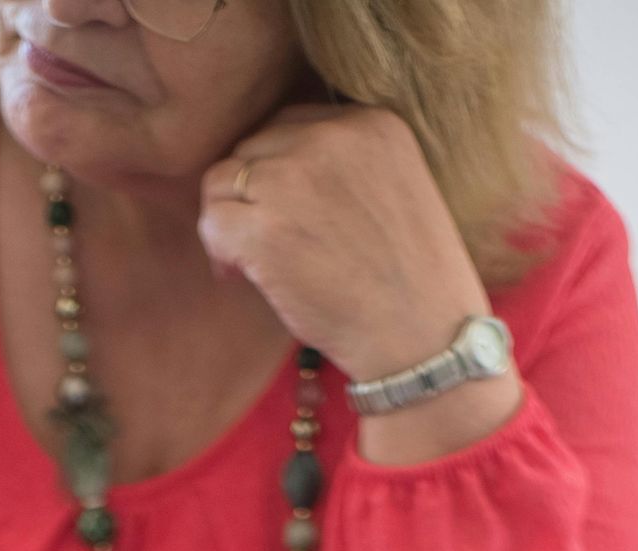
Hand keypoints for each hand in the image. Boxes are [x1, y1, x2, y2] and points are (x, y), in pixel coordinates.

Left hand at [198, 108, 518, 456]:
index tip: (288, 214)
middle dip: (253, 195)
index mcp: (371, 123)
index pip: (293, 126)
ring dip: (229, 220)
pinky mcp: (265, 229)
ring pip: (223, 180)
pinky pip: (212, 221)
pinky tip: (239, 276)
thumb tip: (279, 173)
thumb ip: (350, 167)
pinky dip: (218, 250)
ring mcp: (293, 180)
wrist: (425, 340)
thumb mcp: (398, 192)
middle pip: (254, 149)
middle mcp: (330, 138)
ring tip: (248, 261)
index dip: (281, 171)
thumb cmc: (415, 284)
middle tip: (265, 244)